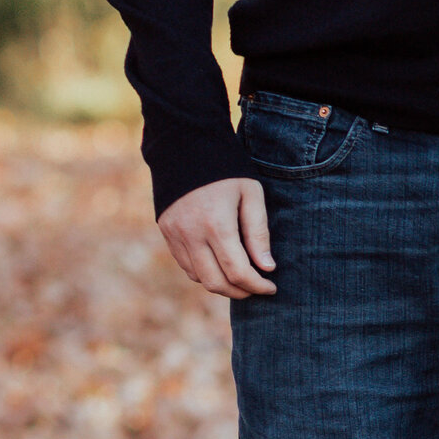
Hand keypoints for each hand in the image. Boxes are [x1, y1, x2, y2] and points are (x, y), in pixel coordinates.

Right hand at [159, 177, 274, 297]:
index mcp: (216, 224)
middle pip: (216, 282)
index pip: (238, 272)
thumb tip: (267, 268)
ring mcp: (174, 234)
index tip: (272, 288)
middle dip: (240, 292)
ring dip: (222, 284)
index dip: (257, 286)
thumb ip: (259, 233)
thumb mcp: (252, 195)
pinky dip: (205, 272)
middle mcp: (191, 234)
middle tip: (257, 289)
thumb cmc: (227, 170)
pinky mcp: (166, 232)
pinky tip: (220, 264)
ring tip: (241, 277)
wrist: (185, 146)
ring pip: (199, 277)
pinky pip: (186, 265)